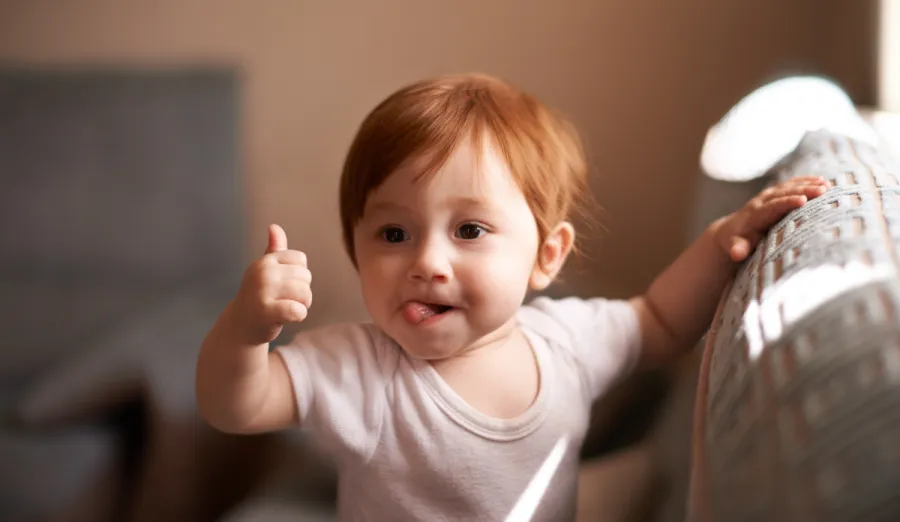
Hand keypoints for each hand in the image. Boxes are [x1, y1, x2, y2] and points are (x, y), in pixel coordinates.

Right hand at [232, 224, 311, 343]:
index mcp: (265, 261)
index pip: (301, 259)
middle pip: (305, 276)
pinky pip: (298, 311)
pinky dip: (299, 316)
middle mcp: (263, 272)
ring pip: (305, 294)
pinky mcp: (266, 311)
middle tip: (286, 300)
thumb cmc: (258, 296)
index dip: (299, 275)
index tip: (285, 285)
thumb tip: (274, 226)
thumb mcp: (264, 270)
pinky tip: (288, 318)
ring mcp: (263, 291)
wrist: (241, 326)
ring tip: (287, 309)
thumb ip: (274, 249)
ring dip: (302, 305)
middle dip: (302, 291)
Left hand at [711, 176, 830, 261]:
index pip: (773, 206)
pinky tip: (822, 180)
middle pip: (784, 193)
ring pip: (789, 186)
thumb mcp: (735, 246)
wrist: (729, 230)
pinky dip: (805, 181)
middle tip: (823, 190)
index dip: (787, 202)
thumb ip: (738, 248)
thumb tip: (736, 254)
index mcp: (755, 214)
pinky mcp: (774, 194)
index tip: (803, 200)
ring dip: (807, 184)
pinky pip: (790, 184)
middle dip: (803, 190)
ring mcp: (768, 195)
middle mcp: (761, 201)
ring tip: (826, 184)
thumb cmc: (736, 241)